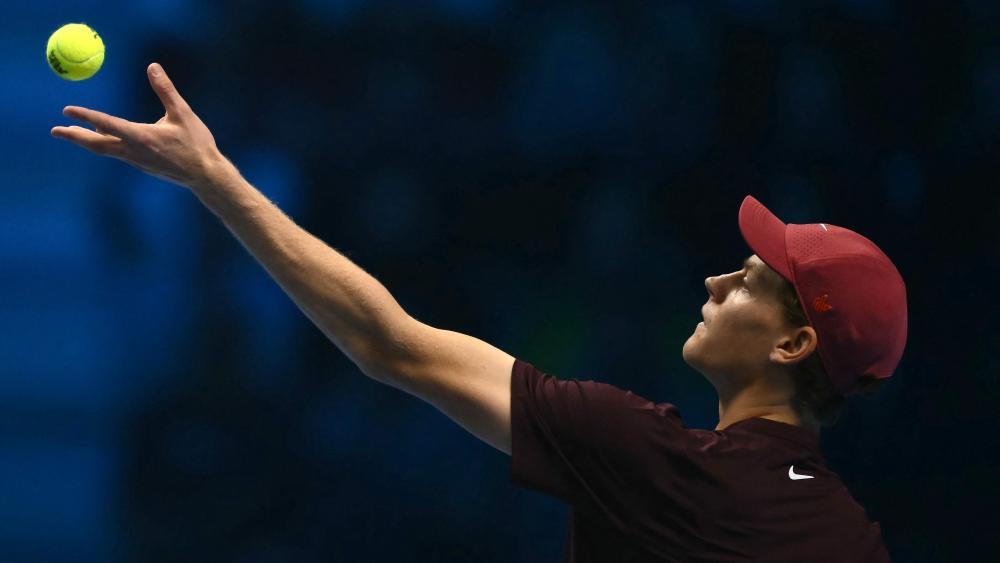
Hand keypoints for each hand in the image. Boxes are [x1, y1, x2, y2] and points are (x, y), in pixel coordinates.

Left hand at [51, 62, 231, 189]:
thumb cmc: (196, 144)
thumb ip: (165, 90)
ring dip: (87, 139)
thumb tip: (152, 67)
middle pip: (96, 144)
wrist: (205, 176)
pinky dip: (105, 143)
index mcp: (142, 137)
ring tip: (72, 132)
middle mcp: (134, 151)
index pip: (107, 124)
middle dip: (74, 137)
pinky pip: (117, 152)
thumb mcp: (183, 113)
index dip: (85, 116)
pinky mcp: (142, 165)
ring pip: (105, 149)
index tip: (67, 110)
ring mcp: (136, 161)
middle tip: (54, 131)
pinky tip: (103, 136)